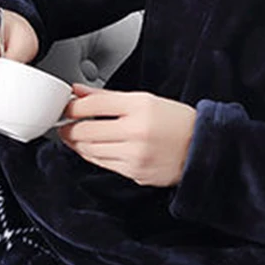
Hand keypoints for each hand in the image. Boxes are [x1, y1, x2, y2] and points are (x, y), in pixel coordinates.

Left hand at [58, 84, 196, 186]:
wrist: (201, 148)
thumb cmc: (175, 121)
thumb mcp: (144, 100)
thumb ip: (107, 96)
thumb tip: (78, 92)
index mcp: (140, 107)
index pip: (93, 105)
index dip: (72, 106)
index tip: (65, 107)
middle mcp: (137, 132)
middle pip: (85, 131)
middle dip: (68, 128)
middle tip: (63, 124)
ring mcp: (135, 156)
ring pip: (90, 151)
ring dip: (76, 144)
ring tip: (75, 136)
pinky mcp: (135, 173)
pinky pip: (103, 164)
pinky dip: (92, 156)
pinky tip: (93, 148)